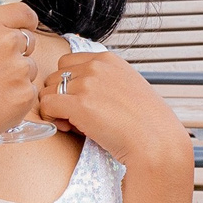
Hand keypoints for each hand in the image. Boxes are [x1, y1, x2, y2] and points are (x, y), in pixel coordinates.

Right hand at [0, 1, 47, 151]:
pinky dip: (16, 99)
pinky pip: (29, 92)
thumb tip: (10, 30)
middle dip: (18, 53)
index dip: (27, 22)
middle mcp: (6, 41)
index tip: (28, 28)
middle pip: (29, 41)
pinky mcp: (25, 94)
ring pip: (30, 69)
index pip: (24, 13)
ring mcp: (19, 68)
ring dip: (17, 78)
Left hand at [33, 50, 191, 176]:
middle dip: (60, 95)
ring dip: (55, 108)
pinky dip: (51, 118)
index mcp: (108, 59)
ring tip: (75, 124)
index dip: (69, 83)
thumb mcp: (128, 87)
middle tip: (76, 116)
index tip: (81, 101)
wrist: (156, 143)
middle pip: (55, 76)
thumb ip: (104, 82)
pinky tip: (69, 129)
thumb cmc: (147, 123)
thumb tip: (78, 91)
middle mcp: (96, 66)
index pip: (68, 62)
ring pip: (47, 91)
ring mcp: (87, 83)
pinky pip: (46, 105)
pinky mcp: (79, 104)